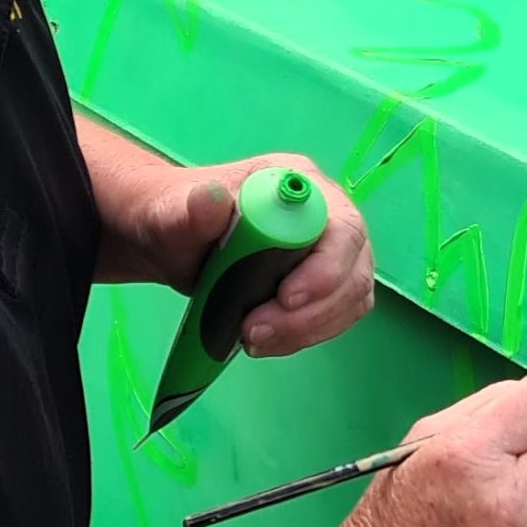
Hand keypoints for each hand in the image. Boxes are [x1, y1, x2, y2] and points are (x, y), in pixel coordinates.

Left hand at [150, 153, 373, 356]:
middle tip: (254, 332)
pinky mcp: (325, 285)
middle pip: (353, 270)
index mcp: (298, 185)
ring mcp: (330, 252)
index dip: (326, 268)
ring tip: (252, 340)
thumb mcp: (172, 212)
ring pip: (350, 299)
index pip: (342, 227)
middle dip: (312, 312)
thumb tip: (211, 200)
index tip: (285, 297)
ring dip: (307, 330)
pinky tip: (265, 341)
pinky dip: (303, 336)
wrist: (172, 241)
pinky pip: (336, 316)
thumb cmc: (176, 217)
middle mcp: (328, 216)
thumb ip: (192, 210)